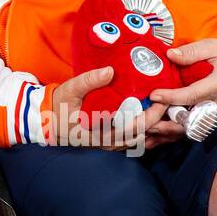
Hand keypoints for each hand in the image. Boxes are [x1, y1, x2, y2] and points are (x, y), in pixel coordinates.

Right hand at [47, 65, 169, 151]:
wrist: (46, 122)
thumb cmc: (58, 108)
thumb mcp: (69, 90)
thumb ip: (89, 81)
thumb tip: (109, 71)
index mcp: (100, 133)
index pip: (134, 127)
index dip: (152, 114)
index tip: (161, 98)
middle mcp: (109, 142)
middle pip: (143, 134)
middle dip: (159, 119)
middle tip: (169, 100)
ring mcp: (111, 144)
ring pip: (141, 140)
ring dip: (155, 127)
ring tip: (166, 110)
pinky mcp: (111, 141)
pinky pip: (134, 140)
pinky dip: (146, 131)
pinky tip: (153, 120)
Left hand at [146, 38, 216, 147]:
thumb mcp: (212, 47)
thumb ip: (191, 52)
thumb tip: (170, 55)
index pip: (193, 95)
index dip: (172, 97)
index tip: (154, 95)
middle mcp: (216, 102)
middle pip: (190, 119)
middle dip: (167, 124)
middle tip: (145, 122)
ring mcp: (213, 112)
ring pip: (189, 128)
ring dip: (168, 132)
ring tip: (146, 131)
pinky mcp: (208, 115)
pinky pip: (191, 128)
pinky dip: (173, 133)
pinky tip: (156, 135)